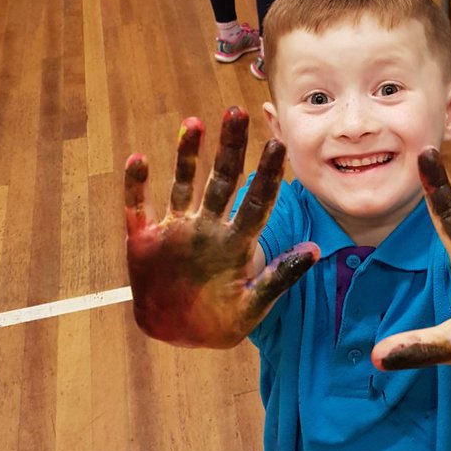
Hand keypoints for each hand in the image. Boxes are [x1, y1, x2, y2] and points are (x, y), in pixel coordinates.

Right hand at [124, 107, 318, 347]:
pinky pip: (138, 207)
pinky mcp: (144, 240)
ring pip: (182, 184)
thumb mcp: (252, 306)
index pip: (256, 201)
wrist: (175, 339)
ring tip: (193, 123)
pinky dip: (136, 185)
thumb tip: (313, 250)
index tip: (276, 144)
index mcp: (236, 243)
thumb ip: (279, 278)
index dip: (266, 174)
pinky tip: (138, 160)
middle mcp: (207, 228)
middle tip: (235, 112)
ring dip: (186, 156)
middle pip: (221, 180)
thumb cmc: (219, 324)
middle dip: (228, 148)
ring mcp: (175, 231)